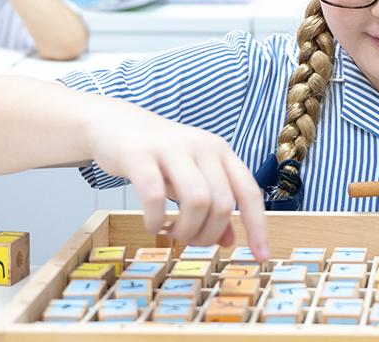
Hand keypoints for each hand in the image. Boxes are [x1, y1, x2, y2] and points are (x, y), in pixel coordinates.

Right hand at [87, 106, 268, 259]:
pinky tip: (152, 224)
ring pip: (197, 201)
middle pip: (223, 204)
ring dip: (186, 230)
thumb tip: (229, 240)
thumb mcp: (192, 176)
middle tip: (188, 240)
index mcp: (221, 152)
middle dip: (208, 234)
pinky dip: (155, 220)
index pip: (249, 192)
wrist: (116, 122)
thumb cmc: (159, 156)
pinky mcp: (140, 155)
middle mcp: (203, 147)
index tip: (261, 256)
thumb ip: (212, 205)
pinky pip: (155, 195)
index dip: (258, 226)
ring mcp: (172, 149)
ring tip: (171, 232)